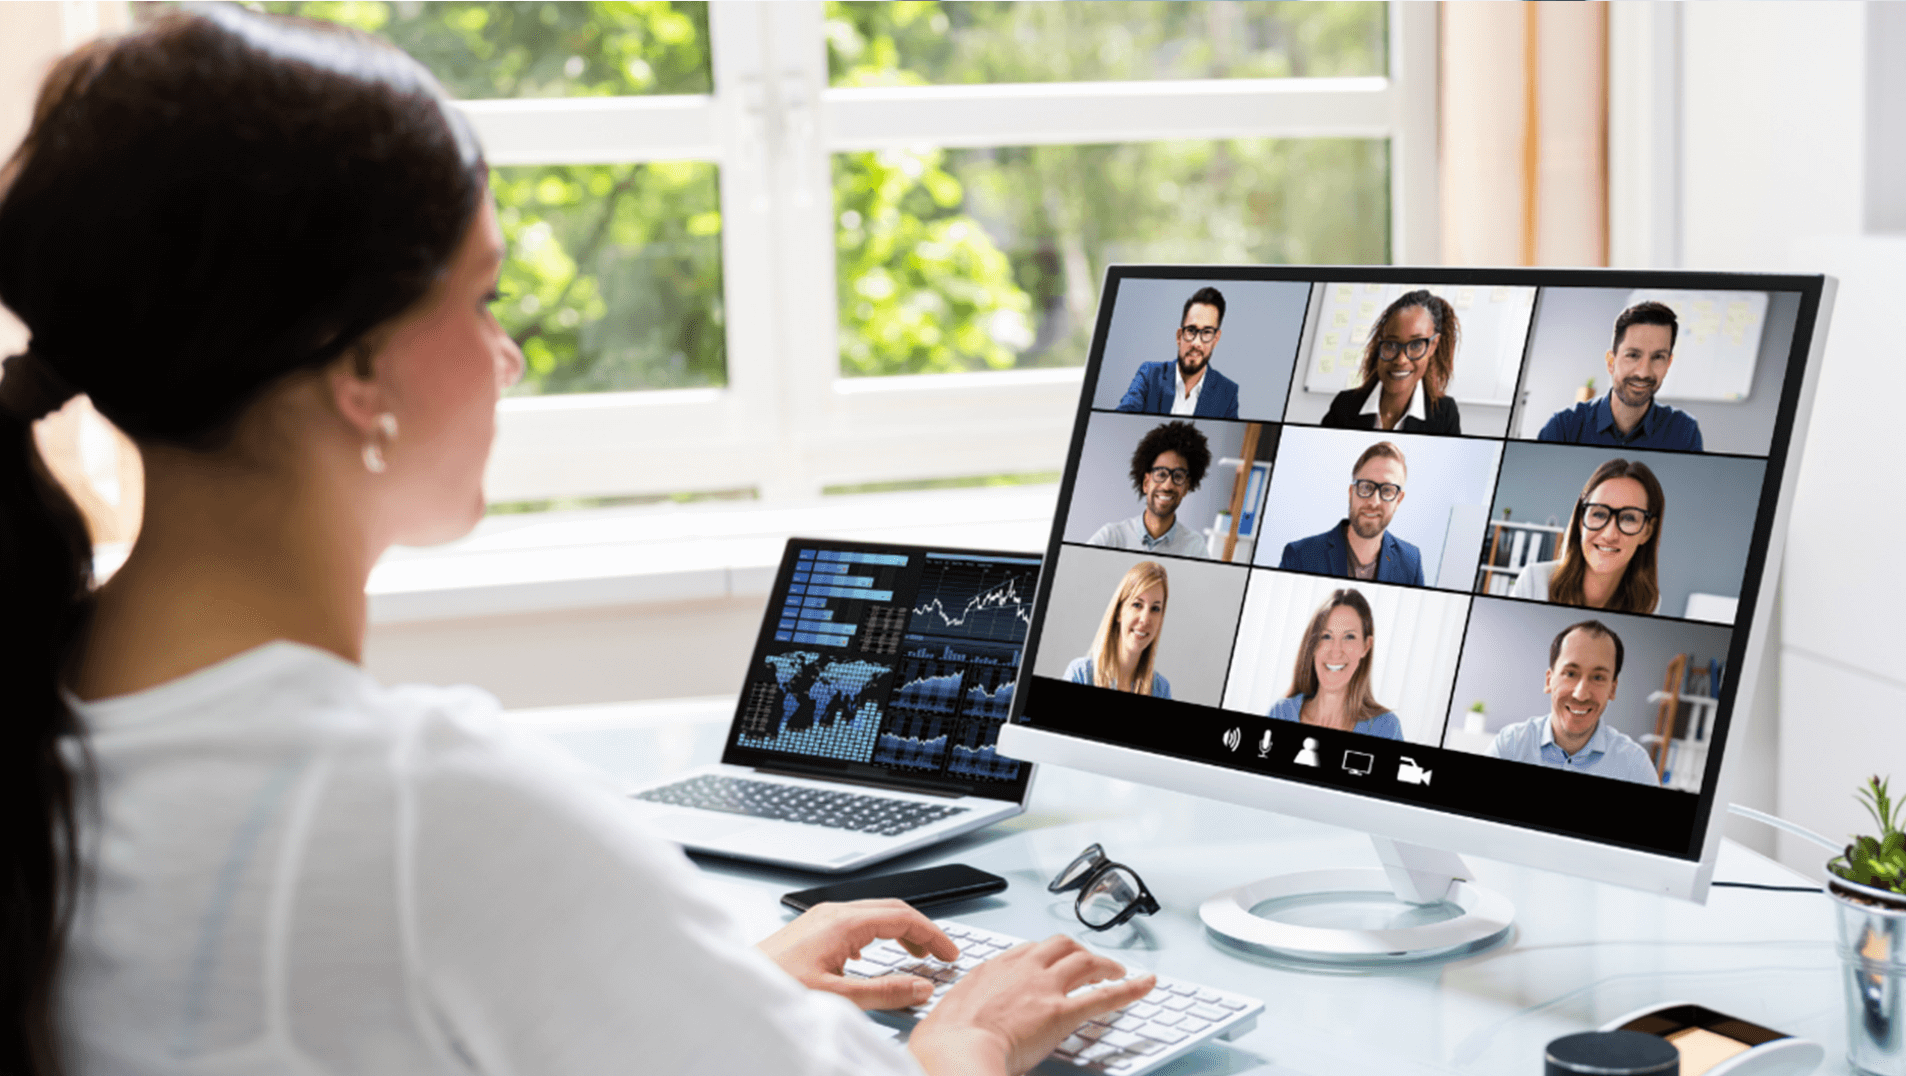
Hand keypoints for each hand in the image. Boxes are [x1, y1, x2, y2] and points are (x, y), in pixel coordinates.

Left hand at [755, 898, 958, 1010]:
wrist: (738, 984)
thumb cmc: (776, 986)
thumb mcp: (838, 997)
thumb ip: (884, 992)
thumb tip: (920, 988)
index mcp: (843, 922)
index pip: (902, 917)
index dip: (932, 935)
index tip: (949, 954)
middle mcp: (832, 912)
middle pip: (891, 910)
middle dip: (920, 930)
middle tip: (940, 954)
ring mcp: (820, 917)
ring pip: (873, 914)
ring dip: (899, 931)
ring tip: (915, 955)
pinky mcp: (811, 928)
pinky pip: (855, 921)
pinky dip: (877, 934)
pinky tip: (874, 954)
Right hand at [908, 934, 1154, 1075]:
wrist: (954, 1051)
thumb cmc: (943, 1043)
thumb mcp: (947, 1018)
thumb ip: (963, 1015)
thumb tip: (958, 1029)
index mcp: (992, 969)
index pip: (1026, 950)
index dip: (1045, 956)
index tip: (1051, 963)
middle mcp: (1021, 969)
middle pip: (1059, 945)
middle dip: (1078, 951)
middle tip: (1090, 963)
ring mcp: (1044, 987)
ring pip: (1085, 960)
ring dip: (1105, 964)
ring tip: (1118, 972)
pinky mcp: (1062, 1011)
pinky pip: (1105, 996)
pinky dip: (1131, 989)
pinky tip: (1147, 985)